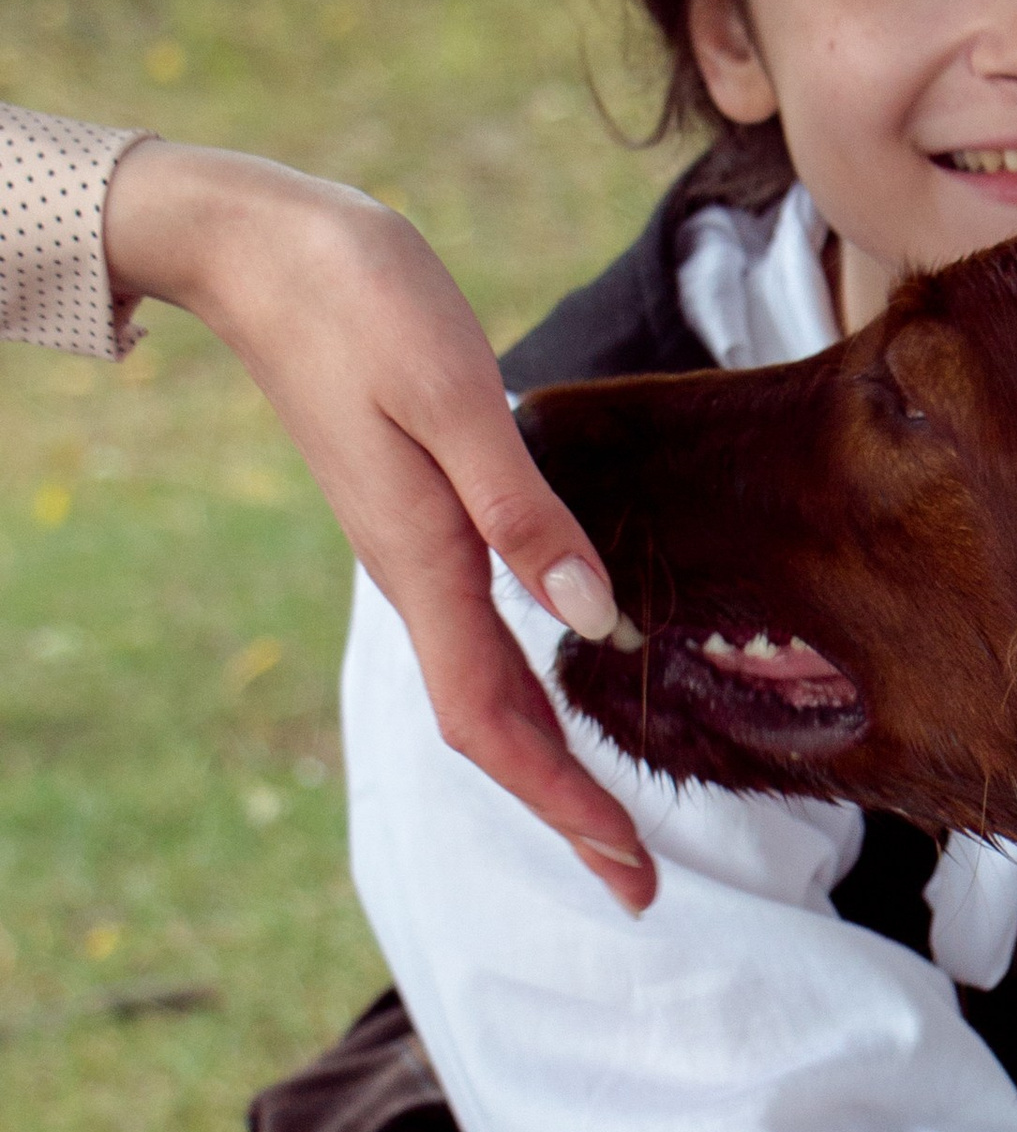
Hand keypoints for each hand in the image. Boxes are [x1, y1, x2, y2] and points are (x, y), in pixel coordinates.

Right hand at [103, 142, 654, 911]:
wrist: (264, 246)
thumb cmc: (361, 299)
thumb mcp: (457, 395)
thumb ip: (524, 510)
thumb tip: (597, 619)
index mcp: (426, 563)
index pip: (497, 721)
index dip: (563, 803)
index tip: (626, 870)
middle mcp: (416, 576)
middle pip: (494, 727)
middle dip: (565, 810)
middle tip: (637, 885)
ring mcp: (413, 550)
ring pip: (486, 685)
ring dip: (549, 758)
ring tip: (610, 817)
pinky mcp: (418, 514)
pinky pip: (477, 632)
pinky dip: (527, 686)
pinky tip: (568, 680)